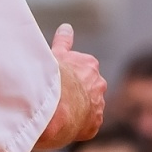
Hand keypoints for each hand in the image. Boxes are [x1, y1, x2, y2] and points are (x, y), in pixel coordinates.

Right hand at [52, 25, 103, 141]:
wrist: (56, 108)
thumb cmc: (52, 78)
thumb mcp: (55, 55)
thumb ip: (63, 42)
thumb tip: (67, 27)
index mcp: (89, 65)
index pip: (82, 68)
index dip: (68, 73)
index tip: (59, 79)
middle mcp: (99, 84)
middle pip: (86, 87)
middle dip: (75, 91)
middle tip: (57, 96)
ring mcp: (98, 105)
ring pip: (87, 106)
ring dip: (76, 108)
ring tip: (59, 112)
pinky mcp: (94, 124)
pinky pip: (86, 123)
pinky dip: (77, 123)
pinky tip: (64, 122)